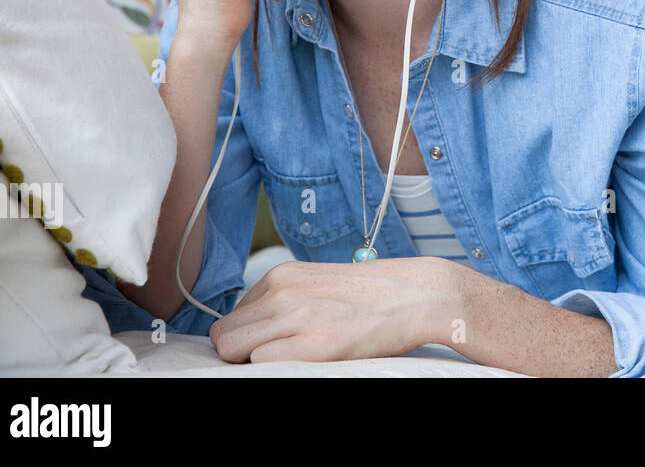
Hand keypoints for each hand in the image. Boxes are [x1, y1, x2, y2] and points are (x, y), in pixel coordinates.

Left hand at [207, 257, 465, 363]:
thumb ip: (282, 300)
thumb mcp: (317, 285)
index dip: (245, 338)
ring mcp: (297, 317)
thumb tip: (250, 331)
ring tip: (296, 356)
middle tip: (278, 356)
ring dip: (257, 360)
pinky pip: (262, 364)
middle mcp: (283, 291)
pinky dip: (277, 368)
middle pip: (225, 336)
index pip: (231, 318)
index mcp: (282, 275)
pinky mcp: (316, 344)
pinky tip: (309, 360)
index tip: (269, 345)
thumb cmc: (371, 296)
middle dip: (241, 352)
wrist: (419, 294)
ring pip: (235, 350)